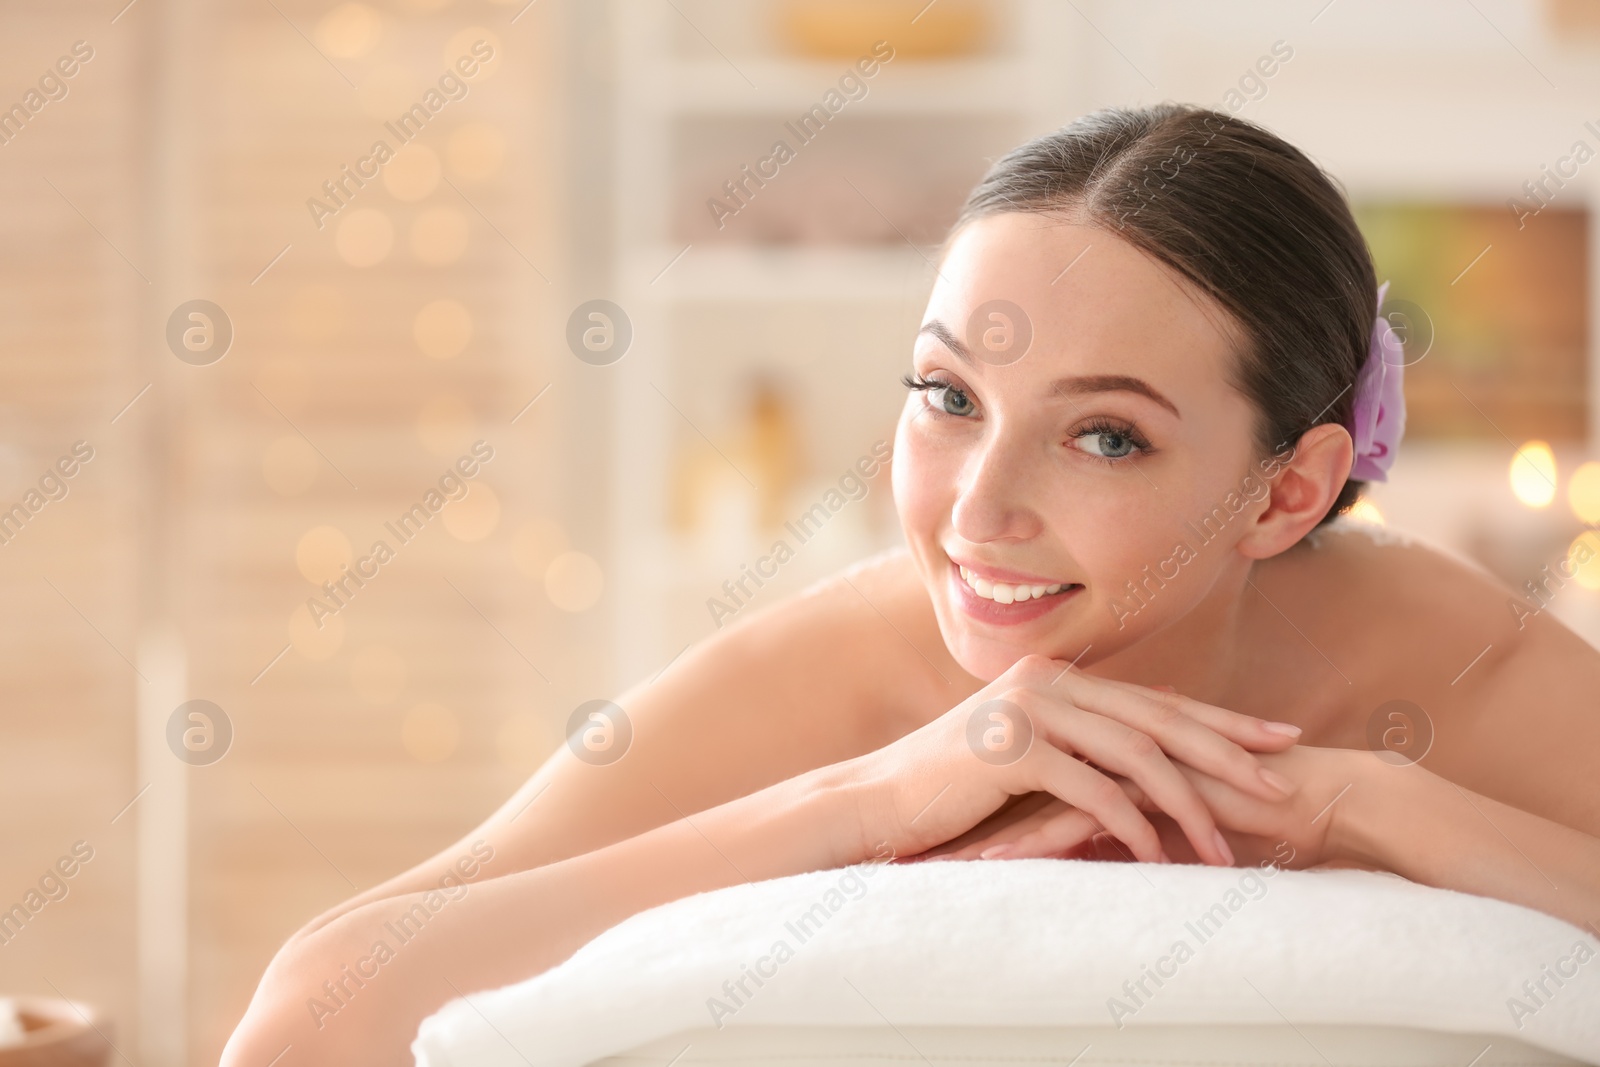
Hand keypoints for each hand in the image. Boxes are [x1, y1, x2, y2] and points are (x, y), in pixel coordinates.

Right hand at [845, 655, 1303, 867]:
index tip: (1278, 737)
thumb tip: (1149, 744)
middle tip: (1283, 781)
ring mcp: (1029, 711)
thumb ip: (1081, 741)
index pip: (1158, 700)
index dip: (1222, 720)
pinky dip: (1131, 825)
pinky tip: (1158, 857)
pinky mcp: (1011, 749)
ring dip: (1187, 805)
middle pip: (1160, 718)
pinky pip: (1092, 789)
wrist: (878, 801)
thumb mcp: (1025, 757)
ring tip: (1226, 848)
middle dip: (1228, 752)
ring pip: (1135, 754)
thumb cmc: (953, 789)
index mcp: (1059, 680)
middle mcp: (1049, 683)